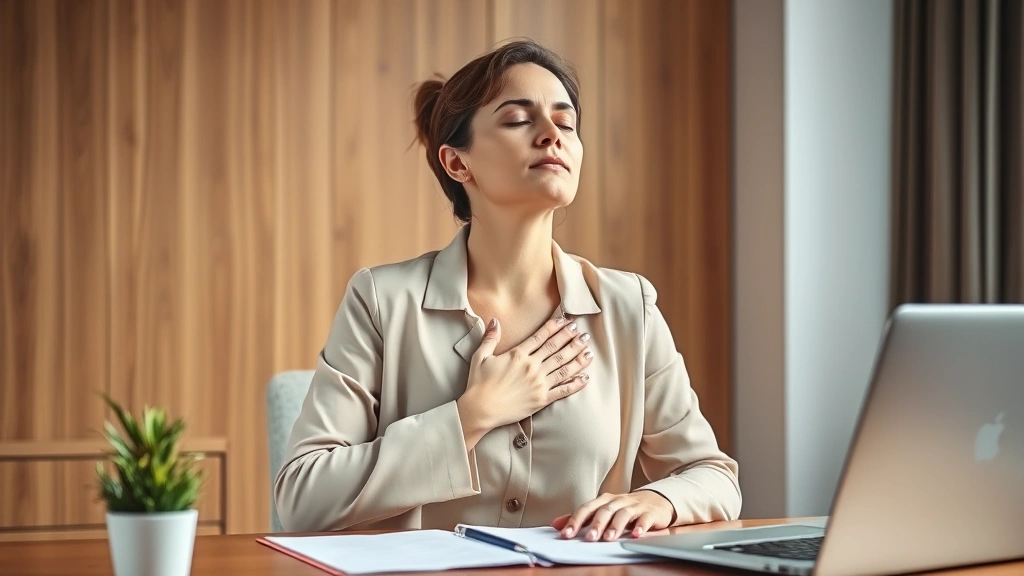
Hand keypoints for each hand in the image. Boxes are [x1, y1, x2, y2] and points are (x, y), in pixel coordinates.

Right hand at [456, 317, 592, 448]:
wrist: (481, 410)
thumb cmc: (478, 384)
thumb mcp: (481, 357)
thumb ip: (490, 338)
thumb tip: (495, 320)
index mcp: (518, 354)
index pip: (541, 337)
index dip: (555, 327)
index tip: (567, 321)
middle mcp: (531, 367)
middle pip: (556, 349)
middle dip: (571, 339)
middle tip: (583, 333)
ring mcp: (538, 384)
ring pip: (563, 367)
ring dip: (577, 358)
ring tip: (589, 351)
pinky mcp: (541, 399)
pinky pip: (562, 390)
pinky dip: (575, 384)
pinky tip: (585, 378)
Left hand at [552, 491, 674, 540]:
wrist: (656, 500)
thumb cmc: (625, 507)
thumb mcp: (603, 510)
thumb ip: (581, 518)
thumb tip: (556, 524)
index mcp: (604, 500)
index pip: (587, 508)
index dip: (575, 520)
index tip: (565, 534)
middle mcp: (618, 501)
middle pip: (605, 510)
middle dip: (596, 525)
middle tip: (589, 538)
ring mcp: (635, 506)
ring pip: (623, 514)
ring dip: (615, 526)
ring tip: (609, 538)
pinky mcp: (650, 513)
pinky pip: (645, 519)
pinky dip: (640, 527)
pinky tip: (636, 535)